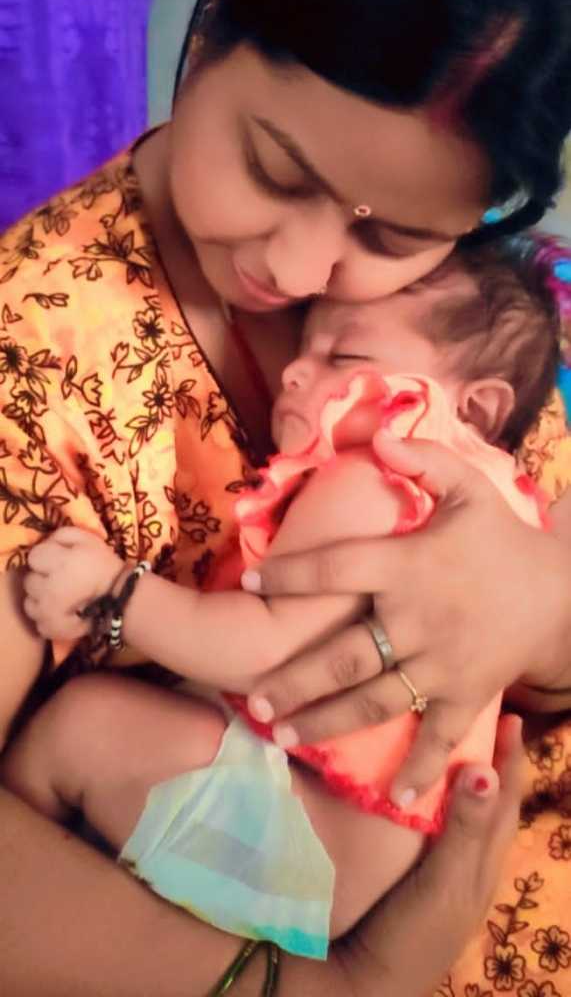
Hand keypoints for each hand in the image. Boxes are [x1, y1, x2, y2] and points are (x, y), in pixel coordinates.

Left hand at [23, 526, 124, 639]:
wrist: (122, 601)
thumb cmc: (104, 567)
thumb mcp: (89, 539)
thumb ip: (63, 535)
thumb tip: (46, 541)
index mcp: (59, 564)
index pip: (34, 556)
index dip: (47, 557)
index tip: (59, 561)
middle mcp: (48, 589)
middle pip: (29, 580)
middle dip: (42, 578)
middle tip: (61, 580)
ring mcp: (46, 613)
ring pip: (29, 602)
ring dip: (41, 599)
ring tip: (60, 598)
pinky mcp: (50, 629)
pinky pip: (37, 621)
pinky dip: (46, 617)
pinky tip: (61, 613)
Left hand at [245, 438, 569, 803]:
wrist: (560, 593)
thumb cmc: (501, 539)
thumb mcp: (469, 488)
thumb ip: (423, 462)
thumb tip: (379, 436)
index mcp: (410, 564)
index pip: (337, 568)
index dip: (290, 575)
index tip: (250, 585)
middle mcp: (418, 618)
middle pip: (345, 652)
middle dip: (296, 678)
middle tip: (252, 697)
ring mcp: (442, 663)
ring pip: (375, 699)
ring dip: (327, 720)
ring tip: (282, 735)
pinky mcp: (468, 694)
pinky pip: (439, 735)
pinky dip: (421, 768)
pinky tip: (396, 796)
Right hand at [330, 716, 522, 996]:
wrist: (358, 983)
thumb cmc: (409, 934)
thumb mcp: (444, 883)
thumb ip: (465, 830)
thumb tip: (487, 769)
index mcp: (481, 864)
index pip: (503, 801)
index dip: (509, 759)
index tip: (509, 716)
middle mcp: (464, 865)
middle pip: (484, 805)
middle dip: (487, 762)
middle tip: (478, 718)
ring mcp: (435, 874)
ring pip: (455, 815)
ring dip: (456, 778)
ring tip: (444, 740)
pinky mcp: (406, 879)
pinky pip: (428, 829)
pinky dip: (427, 801)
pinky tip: (407, 785)